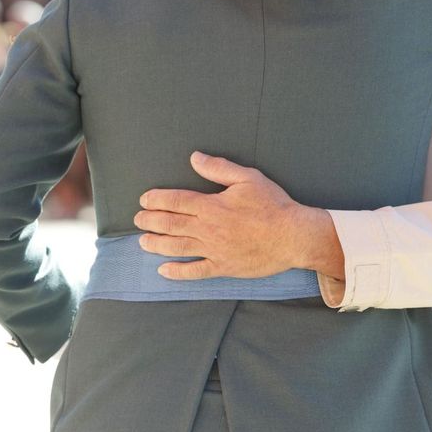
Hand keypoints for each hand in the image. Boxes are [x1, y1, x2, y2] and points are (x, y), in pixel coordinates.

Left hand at [135, 152, 329, 278]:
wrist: (293, 236)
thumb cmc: (273, 205)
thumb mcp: (248, 178)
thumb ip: (218, 168)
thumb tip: (194, 158)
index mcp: (211, 206)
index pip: (176, 201)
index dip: (157, 200)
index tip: (144, 200)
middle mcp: (208, 229)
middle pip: (170, 224)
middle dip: (150, 221)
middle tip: (137, 220)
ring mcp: (214, 250)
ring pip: (177, 248)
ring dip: (157, 245)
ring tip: (143, 242)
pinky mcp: (223, 267)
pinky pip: (195, 271)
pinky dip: (177, 273)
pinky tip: (164, 271)